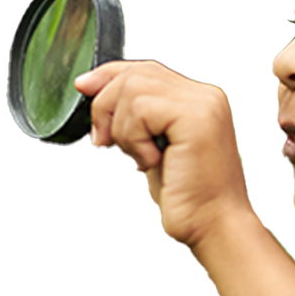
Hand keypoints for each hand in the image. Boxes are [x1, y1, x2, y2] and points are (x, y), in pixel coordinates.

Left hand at [75, 60, 250, 249]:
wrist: (212, 226)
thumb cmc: (185, 197)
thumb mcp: (153, 148)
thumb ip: (138, 119)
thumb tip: (95, 89)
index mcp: (199, 100)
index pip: (146, 69)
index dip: (109, 75)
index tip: (82, 88)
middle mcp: (206, 95)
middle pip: (135, 73)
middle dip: (105, 106)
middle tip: (103, 143)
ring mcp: (204, 104)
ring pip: (133, 89)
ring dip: (123, 130)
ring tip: (141, 160)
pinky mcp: (196, 118)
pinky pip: (142, 109)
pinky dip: (134, 139)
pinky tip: (152, 162)